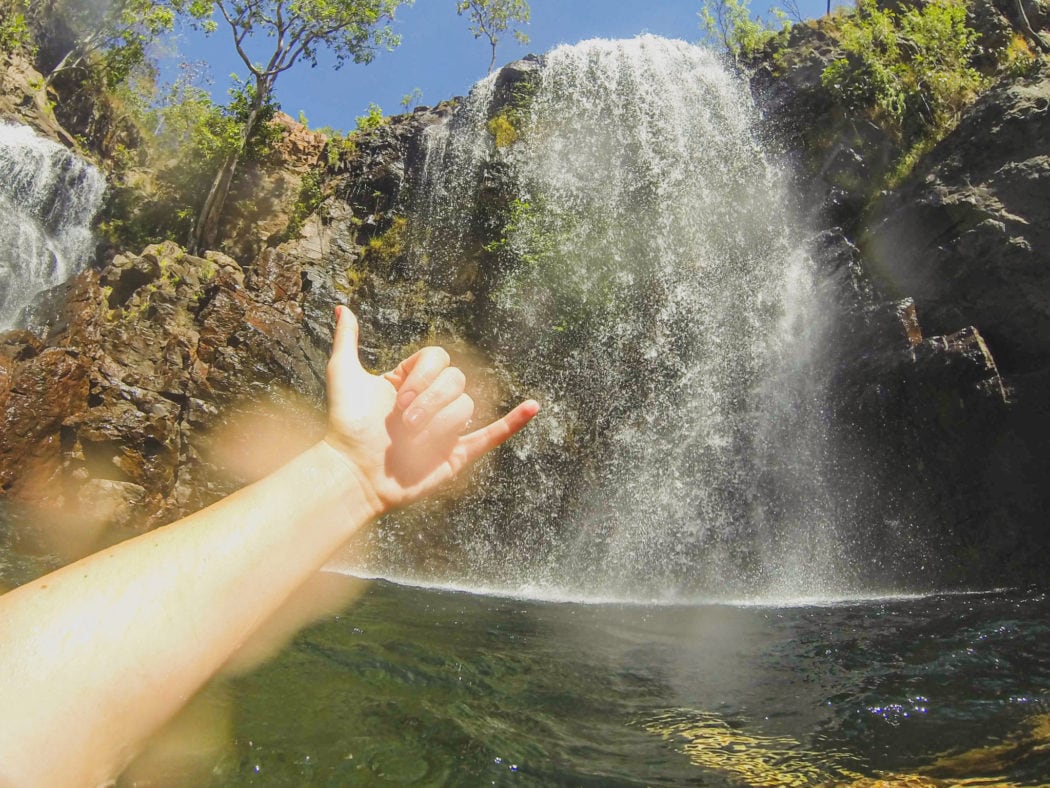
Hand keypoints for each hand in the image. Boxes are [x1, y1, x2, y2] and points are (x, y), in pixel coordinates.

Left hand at [323, 306, 538, 515]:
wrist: (353, 472)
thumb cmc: (346, 426)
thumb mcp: (344, 375)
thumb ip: (347, 341)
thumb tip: (342, 309)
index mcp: (412, 382)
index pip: (438, 359)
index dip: (423, 375)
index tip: (397, 396)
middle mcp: (431, 403)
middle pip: (456, 381)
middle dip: (431, 400)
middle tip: (404, 422)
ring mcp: (445, 429)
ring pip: (465, 408)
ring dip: (439, 422)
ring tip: (412, 440)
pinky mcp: (456, 455)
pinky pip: (492, 435)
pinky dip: (513, 422)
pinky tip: (533, 406)